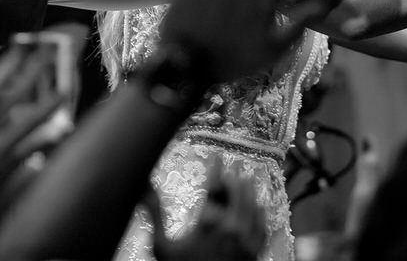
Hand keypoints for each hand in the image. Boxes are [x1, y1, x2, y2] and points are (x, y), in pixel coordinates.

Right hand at [143, 165, 266, 260]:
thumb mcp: (161, 247)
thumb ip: (155, 214)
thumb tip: (143, 188)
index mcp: (207, 222)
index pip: (214, 185)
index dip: (216, 167)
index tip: (216, 155)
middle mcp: (230, 228)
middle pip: (238, 191)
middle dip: (234, 175)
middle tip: (232, 165)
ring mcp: (245, 240)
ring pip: (253, 205)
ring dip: (248, 190)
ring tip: (245, 179)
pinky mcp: (255, 252)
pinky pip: (263, 225)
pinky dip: (260, 212)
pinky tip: (258, 206)